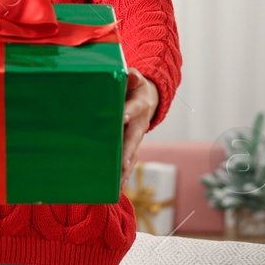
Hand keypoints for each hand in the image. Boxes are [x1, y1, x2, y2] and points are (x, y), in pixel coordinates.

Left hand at [121, 67, 158, 186]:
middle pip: (134, 139)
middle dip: (128, 151)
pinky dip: (124, 175)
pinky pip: (130, 161)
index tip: (122, 116)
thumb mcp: (135, 79)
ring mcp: (137, 138)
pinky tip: (117, 187)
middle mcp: (140, 124)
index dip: (128, 111)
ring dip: (126, 168)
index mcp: (140, 105)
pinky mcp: (133, 147)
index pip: (134, 108)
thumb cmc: (134, 88)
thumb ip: (131, 78)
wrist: (147, 99)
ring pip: (133, 154)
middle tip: (123, 163)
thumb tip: (130, 76)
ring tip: (118, 182)